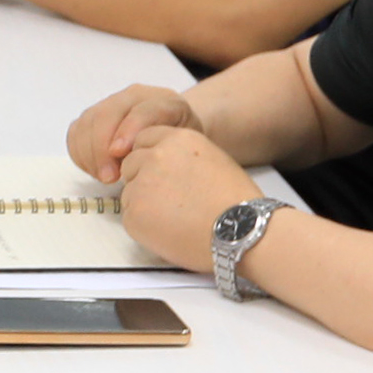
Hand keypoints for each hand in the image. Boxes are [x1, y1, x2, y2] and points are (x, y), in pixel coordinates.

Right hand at [65, 83, 201, 179]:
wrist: (174, 132)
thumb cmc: (181, 146)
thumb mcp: (188, 148)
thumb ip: (169, 150)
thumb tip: (141, 165)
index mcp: (165, 101)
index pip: (144, 111)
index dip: (129, 130)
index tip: (119, 154)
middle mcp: (135, 96)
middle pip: (107, 114)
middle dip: (102, 148)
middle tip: (108, 177)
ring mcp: (111, 104)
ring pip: (87, 122)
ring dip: (90, 153)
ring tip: (105, 176)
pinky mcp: (93, 116)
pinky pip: (76, 132)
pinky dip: (80, 153)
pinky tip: (96, 169)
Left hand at [106, 122, 259, 270]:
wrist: (243, 233)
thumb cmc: (237, 204)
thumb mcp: (213, 160)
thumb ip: (182, 156)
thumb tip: (163, 165)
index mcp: (178, 138)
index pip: (144, 139)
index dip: (151, 160)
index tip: (163, 175)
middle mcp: (156, 155)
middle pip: (131, 164)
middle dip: (143, 180)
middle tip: (170, 201)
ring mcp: (141, 184)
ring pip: (129, 191)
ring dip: (143, 203)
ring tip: (176, 218)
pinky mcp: (134, 213)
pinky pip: (130, 217)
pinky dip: (144, 226)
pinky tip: (170, 231)